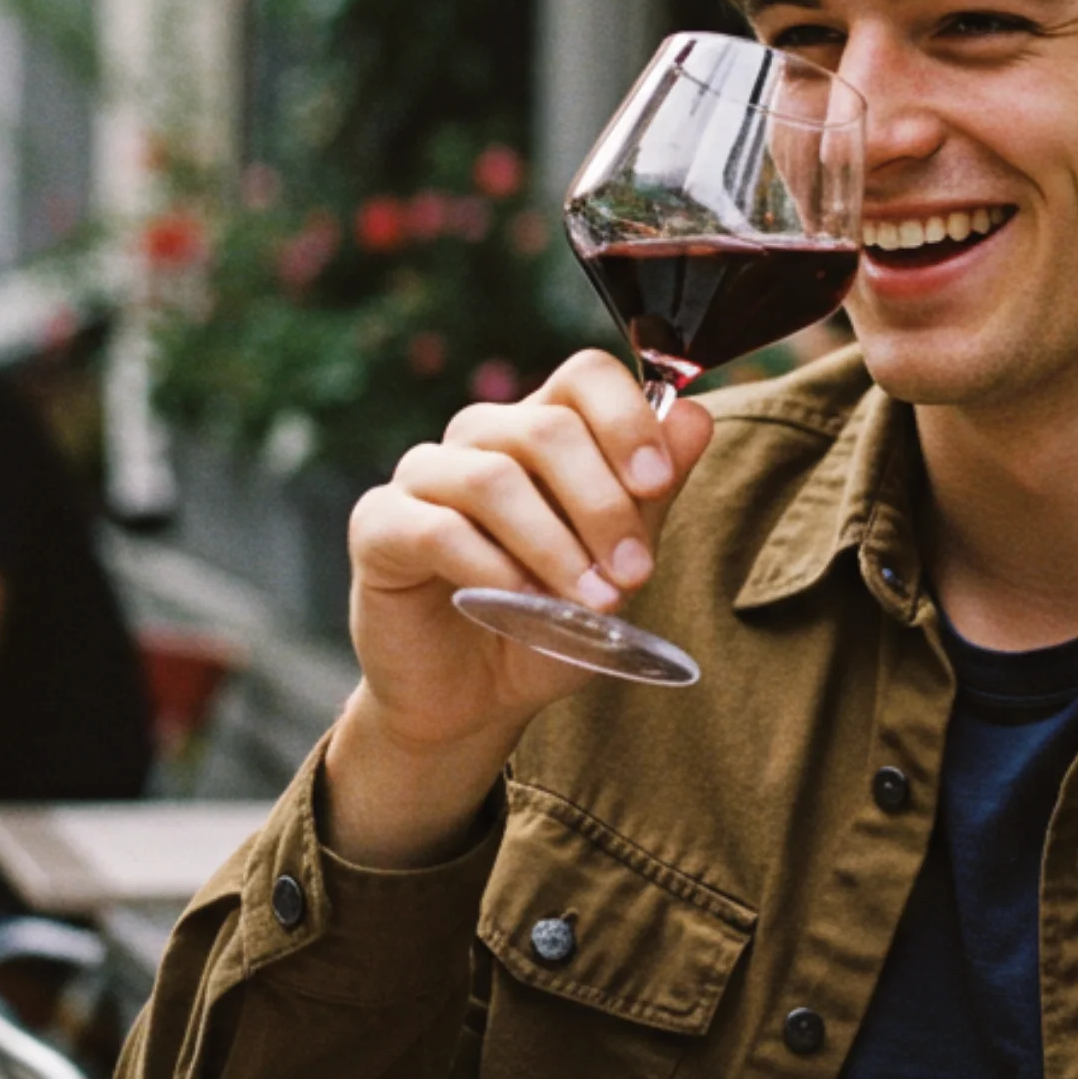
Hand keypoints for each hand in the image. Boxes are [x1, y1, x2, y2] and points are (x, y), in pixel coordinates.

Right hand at [325, 351, 713, 865]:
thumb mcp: (615, 565)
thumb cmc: (547, 626)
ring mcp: (424, 476)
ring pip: (494, 478)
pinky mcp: (379, 525)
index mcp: (542, 430)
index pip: (585, 376)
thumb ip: (651, 494)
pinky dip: (491, 568)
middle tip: (635, 573)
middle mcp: (481, 438)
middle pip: (547, 428)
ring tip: (591, 600)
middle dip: (603, 504)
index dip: (627, 420)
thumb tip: (697, 417)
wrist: (475, 702)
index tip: (659, 483)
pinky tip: (519, 605)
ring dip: (555, 544)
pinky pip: (437, 527)